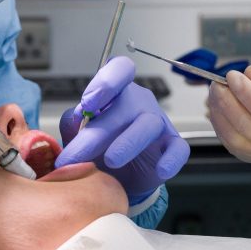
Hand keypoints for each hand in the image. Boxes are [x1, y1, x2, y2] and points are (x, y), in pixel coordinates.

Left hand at [57, 57, 189, 201]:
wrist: (119, 179)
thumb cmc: (100, 149)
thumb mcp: (79, 136)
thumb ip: (72, 124)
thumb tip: (74, 117)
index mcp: (116, 92)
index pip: (119, 70)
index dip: (105, 82)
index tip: (88, 104)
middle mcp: (138, 102)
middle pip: (125, 105)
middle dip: (98, 131)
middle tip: (76, 154)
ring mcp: (157, 123)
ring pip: (149, 124)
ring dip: (129, 142)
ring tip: (110, 161)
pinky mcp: (172, 146)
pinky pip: (178, 148)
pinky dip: (171, 159)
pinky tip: (160, 170)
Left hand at [207, 65, 250, 164]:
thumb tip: (249, 72)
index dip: (247, 93)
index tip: (233, 76)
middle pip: (249, 128)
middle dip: (228, 103)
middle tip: (217, 84)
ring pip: (234, 138)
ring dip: (219, 113)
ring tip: (215, 93)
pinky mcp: (246, 156)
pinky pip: (227, 141)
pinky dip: (218, 122)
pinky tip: (216, 106)